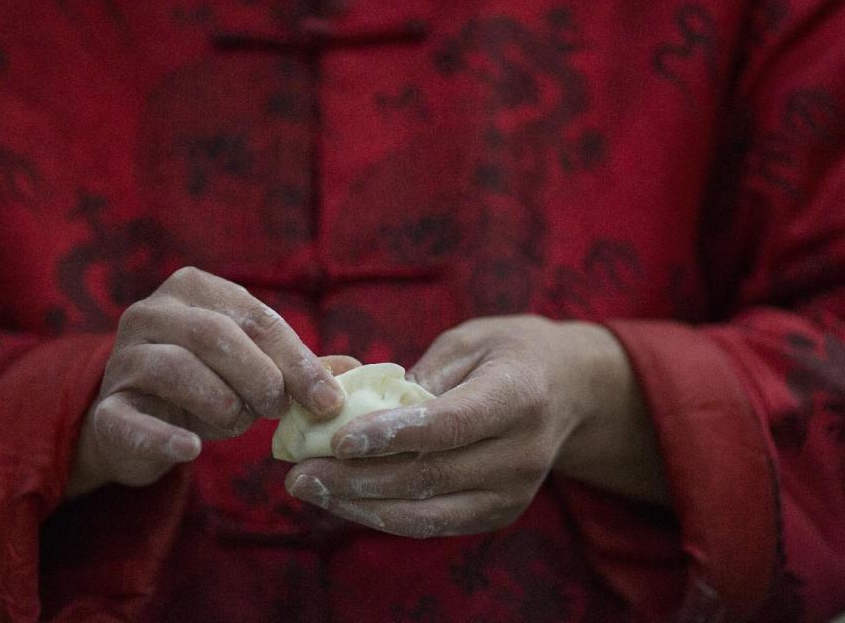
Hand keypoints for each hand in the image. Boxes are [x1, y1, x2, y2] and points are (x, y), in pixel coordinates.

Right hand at [65, 267, 349, 498]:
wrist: (135, 424)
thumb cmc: (205, 385)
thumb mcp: (253, 367)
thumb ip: (298, 366)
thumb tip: (355, 370)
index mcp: (195, 289)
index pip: (256, 317)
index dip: (297, 361)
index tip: (328, 401)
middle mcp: (152, 312)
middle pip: (215, 334)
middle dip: (260, 377)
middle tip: (280, 410)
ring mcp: (123, 358)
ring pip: (177, 370)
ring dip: (222, 404)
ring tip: (237, 422)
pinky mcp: (105, 409)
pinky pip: (133, 420)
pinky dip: (166, 437)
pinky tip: (192, 449)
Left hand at [284, 315, 668, 537]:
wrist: (567, 389)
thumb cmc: (506, 354)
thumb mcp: (467, 343)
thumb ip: (417, 377)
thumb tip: (351, 409)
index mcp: (518, 396)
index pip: (450, 425)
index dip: (392, 435)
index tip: (338, 439)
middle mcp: (523, 452)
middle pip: (430, 475)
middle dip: (357, 478)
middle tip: (299, 473)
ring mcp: (515, 491)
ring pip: (426, 511)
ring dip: (360, 505)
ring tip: (309, 489)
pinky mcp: (500, 513)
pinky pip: (434, 524)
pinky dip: (384, 515)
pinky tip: (344, 500)